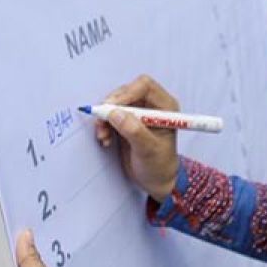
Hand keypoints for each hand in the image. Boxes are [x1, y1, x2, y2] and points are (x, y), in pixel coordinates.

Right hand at [93, 75, 179, 201]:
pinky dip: (104, 125)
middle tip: (101, 122)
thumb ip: (134, 131)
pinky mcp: (126, 122)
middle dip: (112, 106)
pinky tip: (105, 140)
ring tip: (103, 136)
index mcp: (165, 106)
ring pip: (116, 103)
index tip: (111, 107)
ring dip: (105, 118)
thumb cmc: (159, 165)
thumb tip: (116, 114)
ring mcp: (138, 113)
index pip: (144, 86)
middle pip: (127, 92)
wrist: (156, 180)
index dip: (126, 93)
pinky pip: (110, 115)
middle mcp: (152, 106)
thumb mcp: (148, 150)